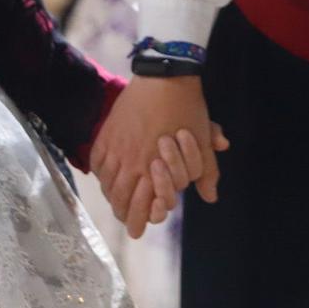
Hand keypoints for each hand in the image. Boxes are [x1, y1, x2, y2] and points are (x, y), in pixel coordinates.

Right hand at [90, 76, 229, 238]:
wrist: (165, 76)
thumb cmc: (188, 108)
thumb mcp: (202, 142)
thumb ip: (206, 172)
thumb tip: (210, 198)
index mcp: (154, 167)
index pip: (140, 206)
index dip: (138, 222)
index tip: (136, 232)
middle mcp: (131, 161)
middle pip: (119, 199)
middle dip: (123, 214)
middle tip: (126, 221)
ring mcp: (116, 147)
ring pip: (106, 183)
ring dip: (111, 196)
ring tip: (116, 202)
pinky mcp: (106, 133)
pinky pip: (97, 163)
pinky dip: (101, 175)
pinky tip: (106, 178)